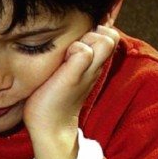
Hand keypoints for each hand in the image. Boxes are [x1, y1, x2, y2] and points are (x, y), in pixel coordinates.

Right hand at [24, 25, 119, 158]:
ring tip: (65, 48)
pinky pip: (83, 55)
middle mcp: (93, 66)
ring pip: (95, 46)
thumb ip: (79, 59)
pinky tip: (63, 55)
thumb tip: (83, 44)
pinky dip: (77, 50)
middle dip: (91, 32)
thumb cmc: (53, 104)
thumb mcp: (65, 79)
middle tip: (70, 41)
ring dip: (83, 41)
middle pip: (105, 38)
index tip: (77, 34)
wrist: (48, 128)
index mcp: (93, 64)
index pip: (109, 36)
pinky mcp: (74, 76)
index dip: (95, 30)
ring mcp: (85, 72)